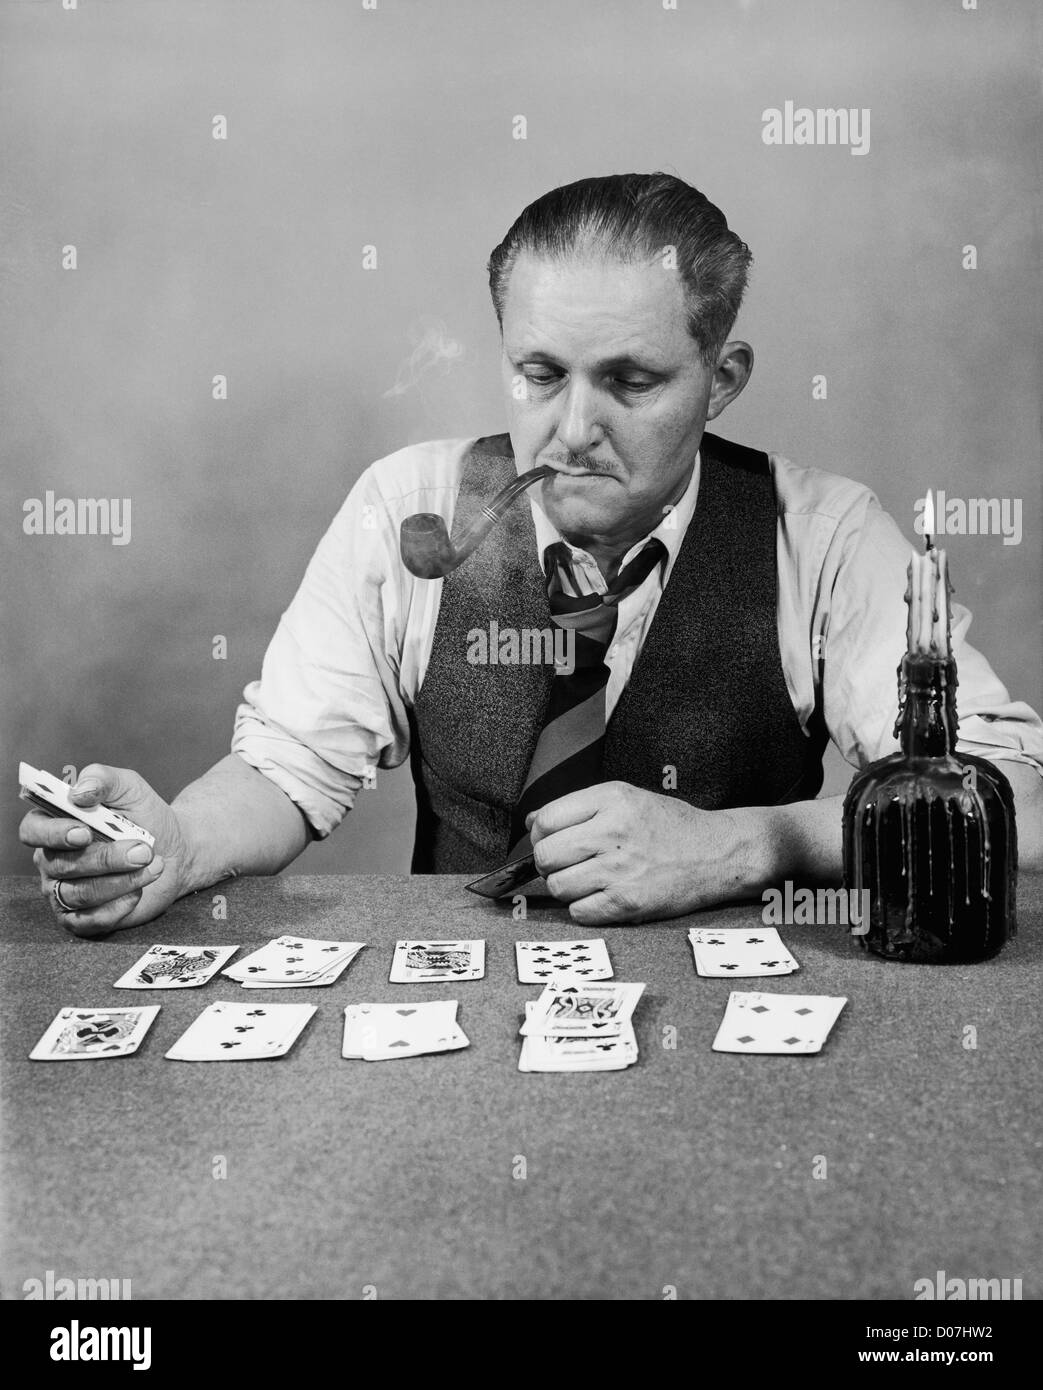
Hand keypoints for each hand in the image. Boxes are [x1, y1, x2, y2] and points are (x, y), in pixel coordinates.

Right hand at [20, 764, 192, 935]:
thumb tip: (79, 791)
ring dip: (121, 880)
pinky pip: (92, 920)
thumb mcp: (129, 787)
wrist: (175, 850)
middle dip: (106, 858)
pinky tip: (139, 891)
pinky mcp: (84, 918)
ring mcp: (66, 892)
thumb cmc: (145, 816)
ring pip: (80, 893)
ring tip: (152, 865)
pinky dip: (119, 906)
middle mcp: (53, 860)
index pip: (33, 831)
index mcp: (54, 825)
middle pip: (62, 865)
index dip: (53, 833)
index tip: (83, 832)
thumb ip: (103, 779)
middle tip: (142, 850)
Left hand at [528, 781, 760, 924]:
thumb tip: (533, 822)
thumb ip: (580, 806)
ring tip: (588, 879)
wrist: (718, 853)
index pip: (546, 820)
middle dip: (550, 862)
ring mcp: (619, 869)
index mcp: (611, 800)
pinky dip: (583, 908)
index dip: (541, 834)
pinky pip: (579, 912)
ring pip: (558, 886)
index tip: (551, 840)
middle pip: (545, 855)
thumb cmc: (672, 826)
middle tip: (568, 863)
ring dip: (566, 887)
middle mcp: (612, 832)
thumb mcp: (628, 798)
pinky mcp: (628, 902)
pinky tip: (601, 896)